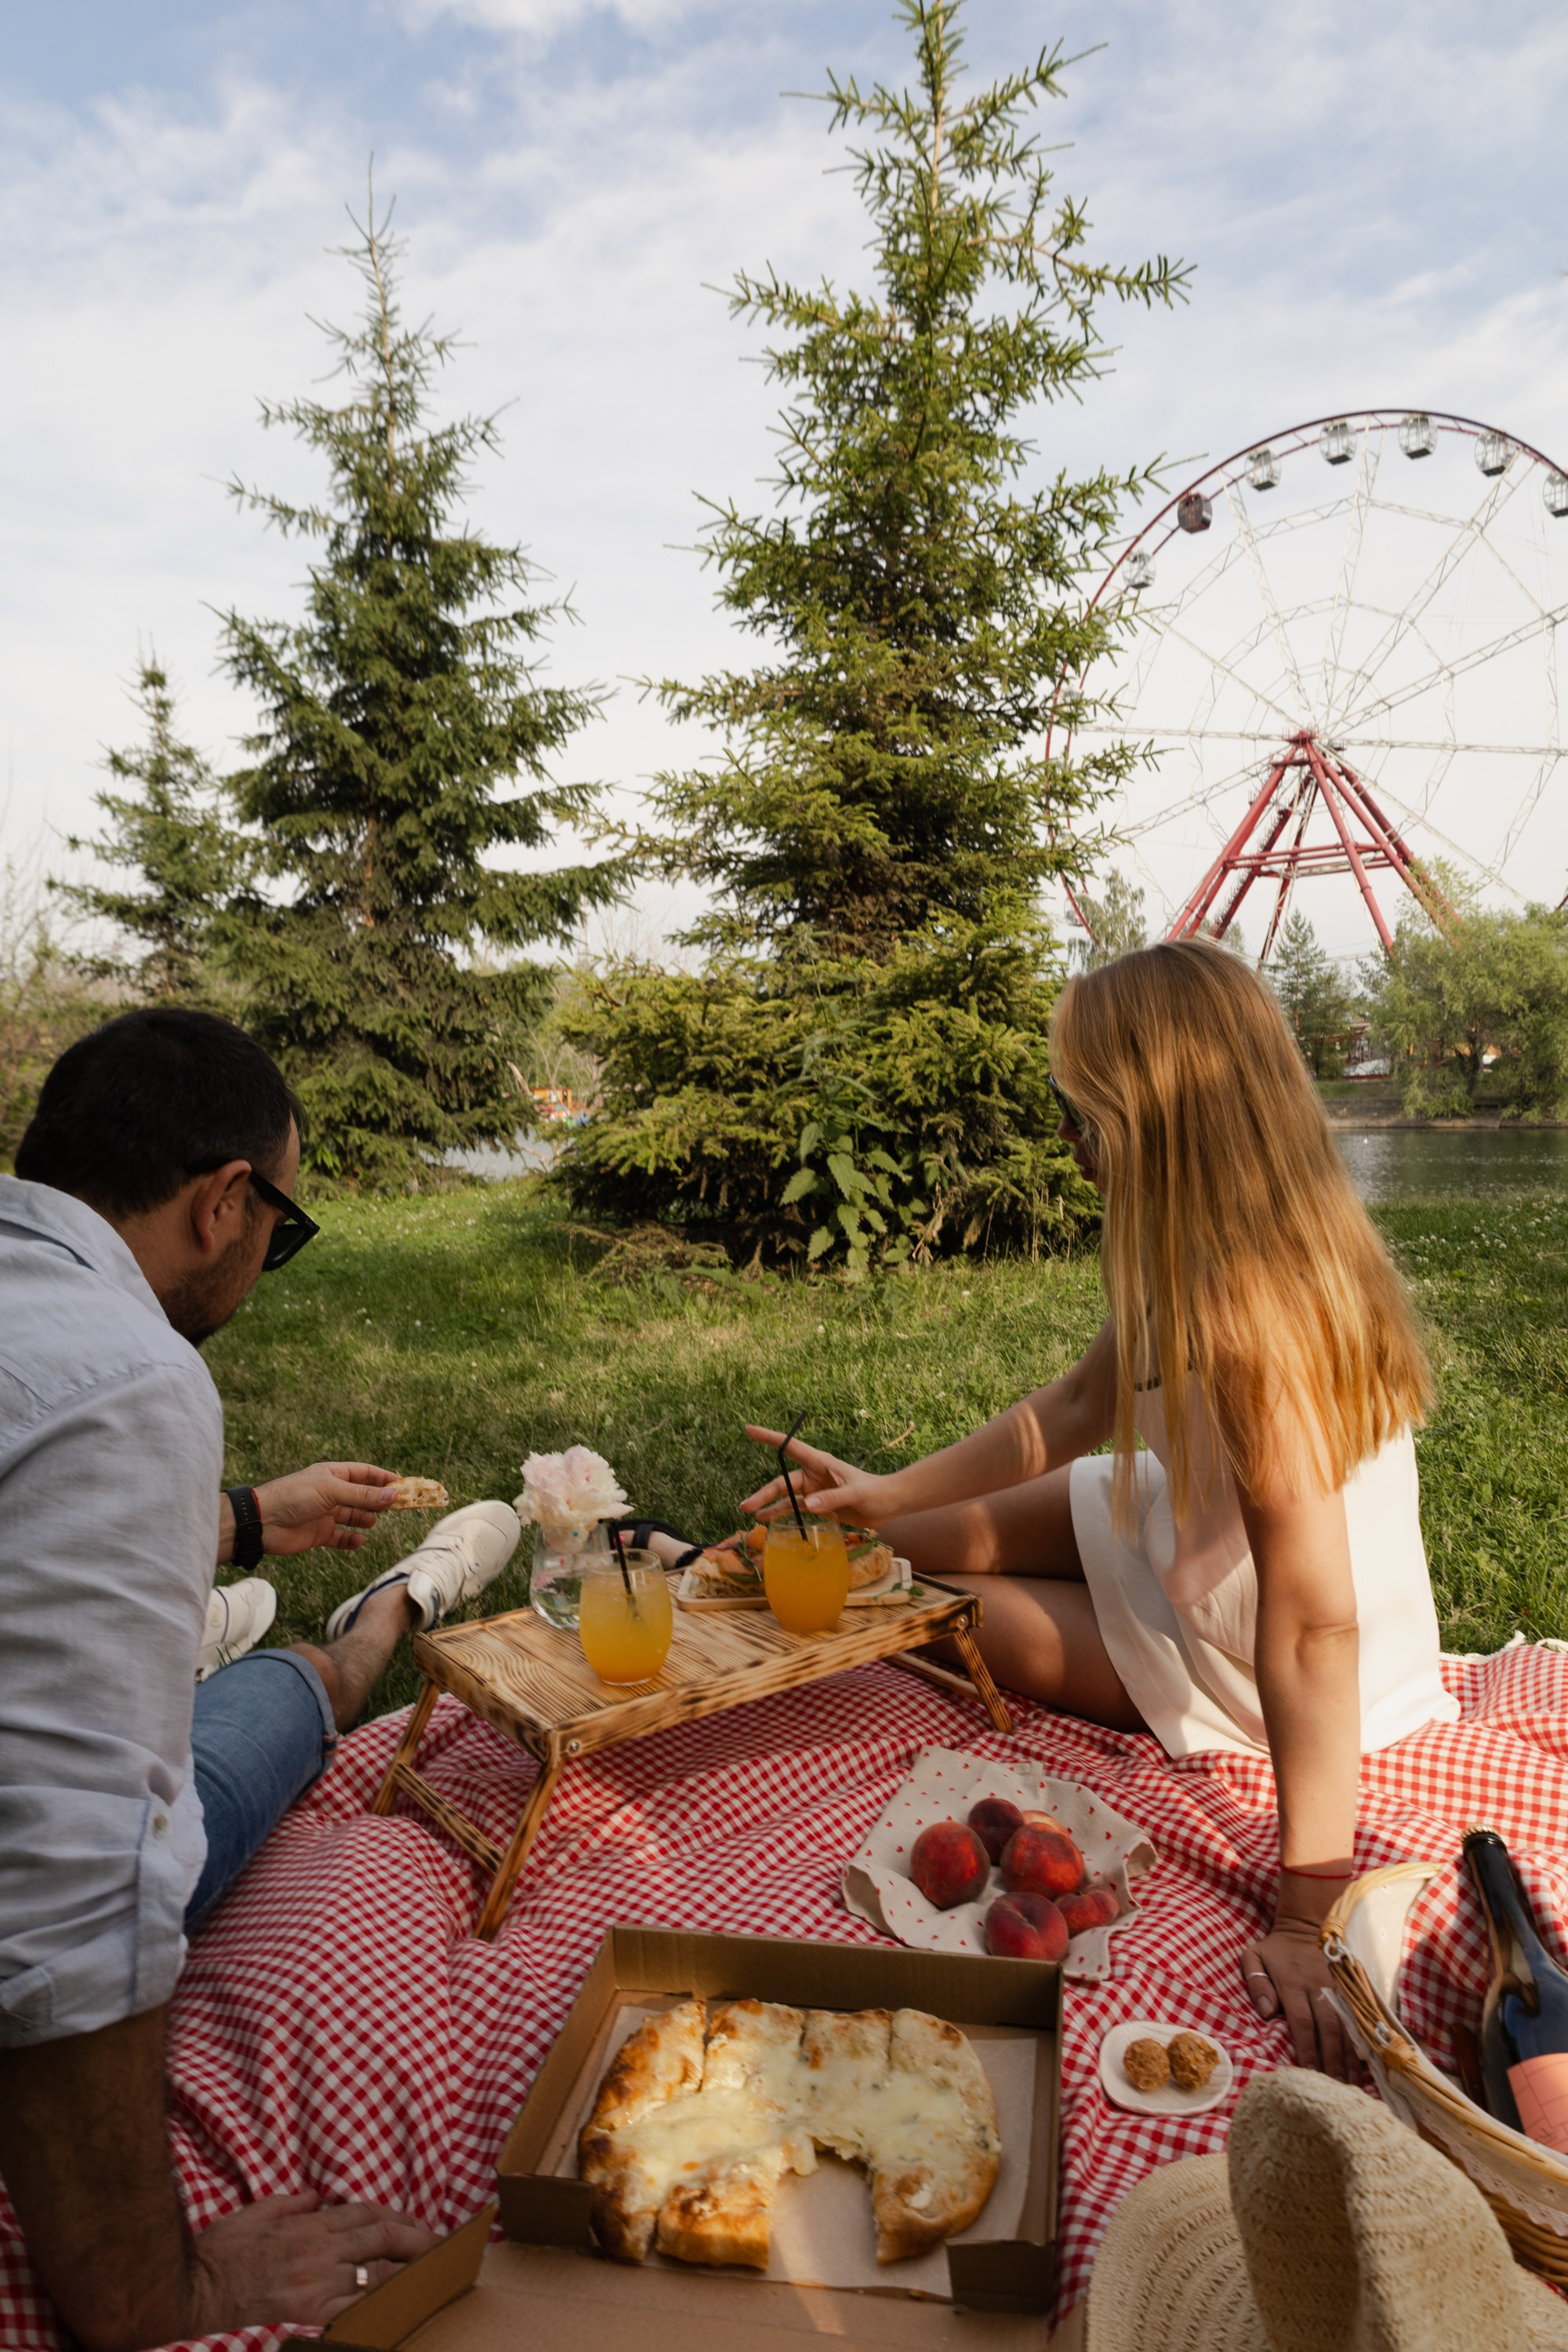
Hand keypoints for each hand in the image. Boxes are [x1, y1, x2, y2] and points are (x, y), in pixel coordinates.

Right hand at [189, 2190, 437, 2330]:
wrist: (189, 2294)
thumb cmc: (217, 2256)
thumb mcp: (252, 2214)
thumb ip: (289, 2204)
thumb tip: (317, 2196)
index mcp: (305, 2225)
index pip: (364, 2214)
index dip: (395, 2216)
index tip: (414, 2221)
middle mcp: (315, 2252)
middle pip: (379, 2239)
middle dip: (415, 2240)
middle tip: (442, 2245)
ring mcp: (313, 2285)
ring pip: (374, 2273)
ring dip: (406, 2272)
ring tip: (430, 2273)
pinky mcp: (306, 2313)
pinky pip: (352, 2307)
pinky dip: (375, 2304)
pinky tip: (395, 2305)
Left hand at [244, 1463, 400, 1557]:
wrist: (262, 1522)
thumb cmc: (293, 1497)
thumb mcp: (331, 1491)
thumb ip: (362, 1495)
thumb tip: (393, 1495)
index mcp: (332, 1475)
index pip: (365, 1473)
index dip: (384, 1478)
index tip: (404, 1485)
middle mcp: (331, 1493)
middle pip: (362, 1495)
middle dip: (378, 1501)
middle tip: (397, 1507)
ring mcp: (326, 1513)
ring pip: (354, 1516)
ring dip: (365, 1519)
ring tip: (371, 1522)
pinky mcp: (319, 1533)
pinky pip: (342, 1537)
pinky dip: (351, 1540)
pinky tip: (358, 1541)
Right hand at [740, 1425, 900, 1526]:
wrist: (889, 1504)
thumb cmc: (876, 1492)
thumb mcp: (857, 1494)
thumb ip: (834, 1498)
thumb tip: (808, 1505)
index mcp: (821, 1463)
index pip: (791, 1447)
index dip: (770, 1438)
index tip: (749, 1430)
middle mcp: (814, 1475)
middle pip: (783, 1482)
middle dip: (764, 1494)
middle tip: (746, 1506)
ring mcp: (815, 1491)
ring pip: (787, 1498)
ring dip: (770, 1507)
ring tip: (752, 1516)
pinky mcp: (820, 1506)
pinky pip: (797, 1510)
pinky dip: (783, 1516)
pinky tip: (769, 1523)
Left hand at [1241, 1919, 1348, 2077]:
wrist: (1306, 1926)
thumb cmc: (1276, 1949)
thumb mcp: (1254, 1956)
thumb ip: (1255, 1982)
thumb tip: (1265, 2012)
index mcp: (1292, 1983)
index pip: (1302, 2022)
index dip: (1307, 2048)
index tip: (1309, 2072)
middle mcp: (1318, 1987)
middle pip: (1329, 2028)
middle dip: (1332, 2059)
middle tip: (1335, 2087)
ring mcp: (1337, 1988)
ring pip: (1347, 2025)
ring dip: (1350, 2055)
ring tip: (1351, 2083)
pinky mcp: (1350, 1988)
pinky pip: (1359, 2016)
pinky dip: (1362, 2039)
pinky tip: (1365, 2061)